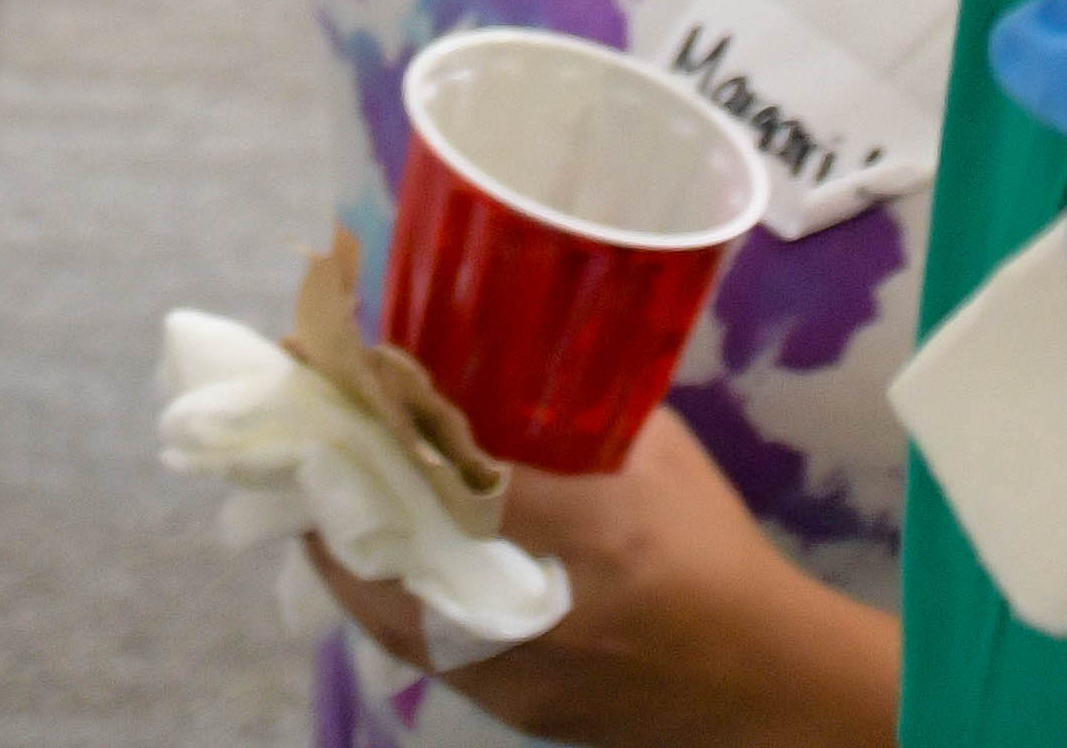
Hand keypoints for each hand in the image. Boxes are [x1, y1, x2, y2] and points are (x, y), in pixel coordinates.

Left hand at [308, 400, 893, 744]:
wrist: (762, 683)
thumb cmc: (719, 556)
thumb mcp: (667, 461)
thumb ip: (593, 413)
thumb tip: (519, 359)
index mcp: (592, 535)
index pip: (465, 482)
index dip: (388, 430)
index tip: (333, 382)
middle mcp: (540, 615)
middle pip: (401, 563)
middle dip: (340, 504)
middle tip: (304, 446)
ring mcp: (517, 677)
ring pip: (396, 620)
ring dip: (348, 559)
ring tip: (318, 498)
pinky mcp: (510, 709)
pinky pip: (425, 652)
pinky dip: (387, 604)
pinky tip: (370, 563)